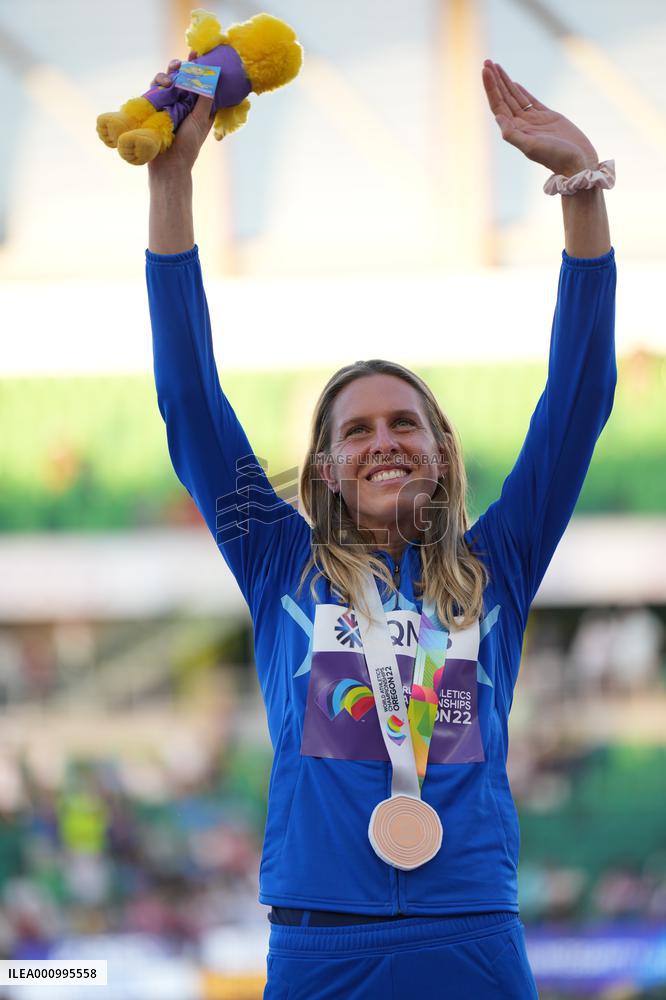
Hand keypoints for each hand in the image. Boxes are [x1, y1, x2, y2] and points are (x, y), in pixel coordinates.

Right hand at [147, 54, 213, 178]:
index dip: (200, 68)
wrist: (168, 166)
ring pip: (165, 82)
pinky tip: (163, 84)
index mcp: (198, 107)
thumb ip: (204, 100)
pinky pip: (153, 90)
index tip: (200, 53)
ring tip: (172, 75)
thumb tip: (212, 77)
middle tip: (183, 61)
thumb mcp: (200, 121)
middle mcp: (182, 103)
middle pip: (181, 78)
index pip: (199, 83)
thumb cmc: (188, 147)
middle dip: (181, 66)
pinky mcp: (153, 108)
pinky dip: (157, 83)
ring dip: (168, 74)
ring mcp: (167, 105)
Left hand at [482, 60, 598, 176]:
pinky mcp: (547, 117)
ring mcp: (534, 120)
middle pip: (503, 98)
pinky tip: (513, 83)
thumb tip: (498, 119)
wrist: (578, 162)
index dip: (491, 87)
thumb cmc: (555, 157)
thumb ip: (513, 135)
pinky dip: (521, 91)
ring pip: (515, 97)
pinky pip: (530, 100)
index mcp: (515, 131)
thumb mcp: (532, 146)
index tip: (485, 70)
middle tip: (486, 61)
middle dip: (495, 80)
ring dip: (504, 82)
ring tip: (495, 66)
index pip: (498, 105)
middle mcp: (521, 125)